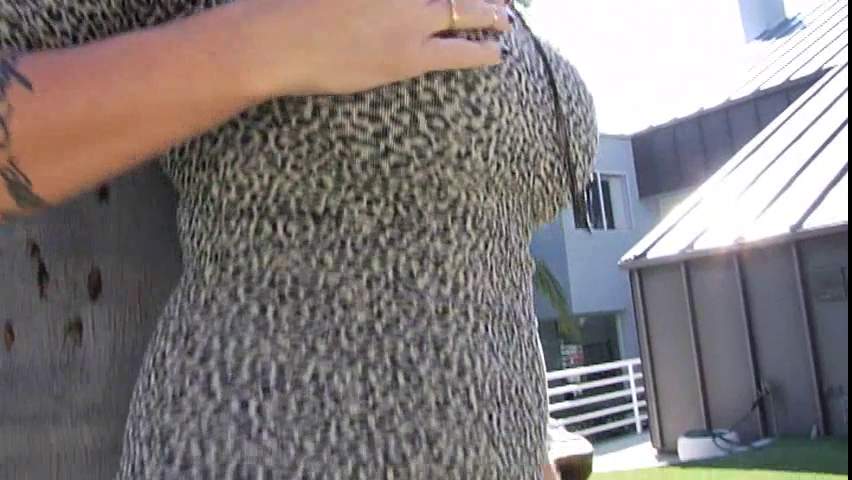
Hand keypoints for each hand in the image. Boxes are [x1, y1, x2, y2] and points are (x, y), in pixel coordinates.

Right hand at [235, 0, 511, 96]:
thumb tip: (378, 9)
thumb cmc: (291, 5)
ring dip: (489, 14)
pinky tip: (497, 53)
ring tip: (505, 19)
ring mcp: (407, 17)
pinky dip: (481, 52)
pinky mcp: (407, 55)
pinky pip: (457, 53)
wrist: (276, 41)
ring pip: (463, 11)